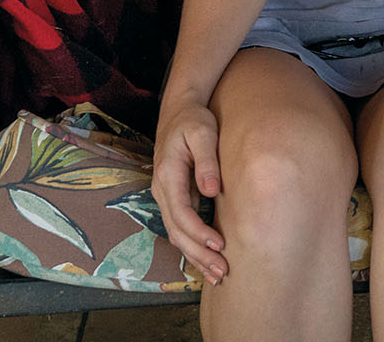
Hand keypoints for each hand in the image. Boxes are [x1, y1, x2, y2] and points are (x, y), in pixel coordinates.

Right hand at [150, 99, 226, 283]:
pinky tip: (208, 258)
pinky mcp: (173, 197)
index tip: (220, 246)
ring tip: (217, 274)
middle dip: (199, 254)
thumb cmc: (194, 120)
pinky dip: (193, 245)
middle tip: (222, 271)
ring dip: (195, 255)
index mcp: (168, 175)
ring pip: (176, 234)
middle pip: (177, 231)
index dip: (200, 233)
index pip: (182, 213)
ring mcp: (165, 195)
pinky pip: (180, 227)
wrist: (179, 109)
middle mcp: (161, 189)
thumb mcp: (203, 133)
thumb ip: (207, 161)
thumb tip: (212, 190)